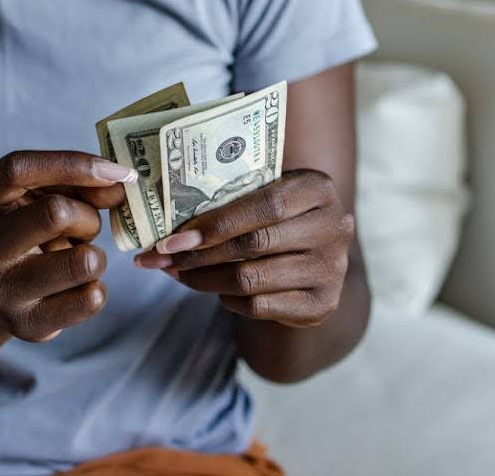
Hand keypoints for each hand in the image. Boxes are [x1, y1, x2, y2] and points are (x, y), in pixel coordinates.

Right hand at [0, 150, 134, 341]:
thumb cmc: (24, 232)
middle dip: (87, 217)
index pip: (18, 169)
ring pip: (81, 261)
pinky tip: (79, 285)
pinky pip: (90, 299)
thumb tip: (119, 185)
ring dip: (95, 254)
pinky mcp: (27, 325)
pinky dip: (97, 287)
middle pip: (55, 213)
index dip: (73, 163)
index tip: (117, 171)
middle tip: (85, 227)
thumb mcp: (35, 198)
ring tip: (81, 257)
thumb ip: (75, 184)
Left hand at [134, 169, 354, 327]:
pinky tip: (215, 289)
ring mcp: (331, 269)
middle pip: (254, 244)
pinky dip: (228, 299)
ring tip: (178, 273)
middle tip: (161, 259)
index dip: (216, 224)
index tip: (171, 239)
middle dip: (200, 254)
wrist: (316, 256)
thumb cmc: (278, 216)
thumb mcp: (268, 191)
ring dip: (205, 279)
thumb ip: (231, 197)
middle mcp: (334, 227)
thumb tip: (165, 222)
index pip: (264, 206)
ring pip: (252, 279)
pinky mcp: (321, 303)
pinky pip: (260, 305)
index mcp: (318, 188)